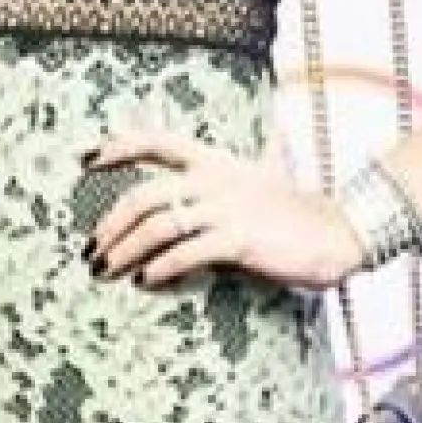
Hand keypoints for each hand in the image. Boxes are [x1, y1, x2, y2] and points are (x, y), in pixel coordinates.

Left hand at [82, 120, 365, 290]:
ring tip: (107, 270)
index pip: (156, 141)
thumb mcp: (258, 179)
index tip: (85, 160)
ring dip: (124, 251)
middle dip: (109, 224)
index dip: (116, 147)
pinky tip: (146, 281)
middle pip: (143, 194)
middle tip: (91, 249)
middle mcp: (216, 179)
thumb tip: (212, 176)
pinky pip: (185, 253)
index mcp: (216, 160)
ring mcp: (226, 208)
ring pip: (156, 225)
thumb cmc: (294, 213)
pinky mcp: (238, 239)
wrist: (337, 233)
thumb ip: (229, 176)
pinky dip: (159, 268)